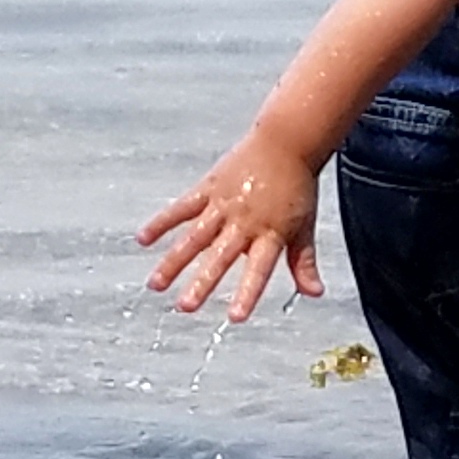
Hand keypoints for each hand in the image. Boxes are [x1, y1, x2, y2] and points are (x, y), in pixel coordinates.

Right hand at [138, 132, 325, 320]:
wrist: (287, 141)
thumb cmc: (297, 185)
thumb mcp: (304, 226)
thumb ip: (304, 262)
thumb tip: (315, 293)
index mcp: (270, 233)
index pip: (258, 270)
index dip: (247, 293)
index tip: (235, 317)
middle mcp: (244, 221)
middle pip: (220, 257)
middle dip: (202, 282)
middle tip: (185, 306)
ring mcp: (223, 204)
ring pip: (194, 237)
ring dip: (174, 261)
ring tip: (156, 285)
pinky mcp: (209, 187)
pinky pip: (182, 207)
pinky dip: (162, 222)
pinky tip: (143, 239)